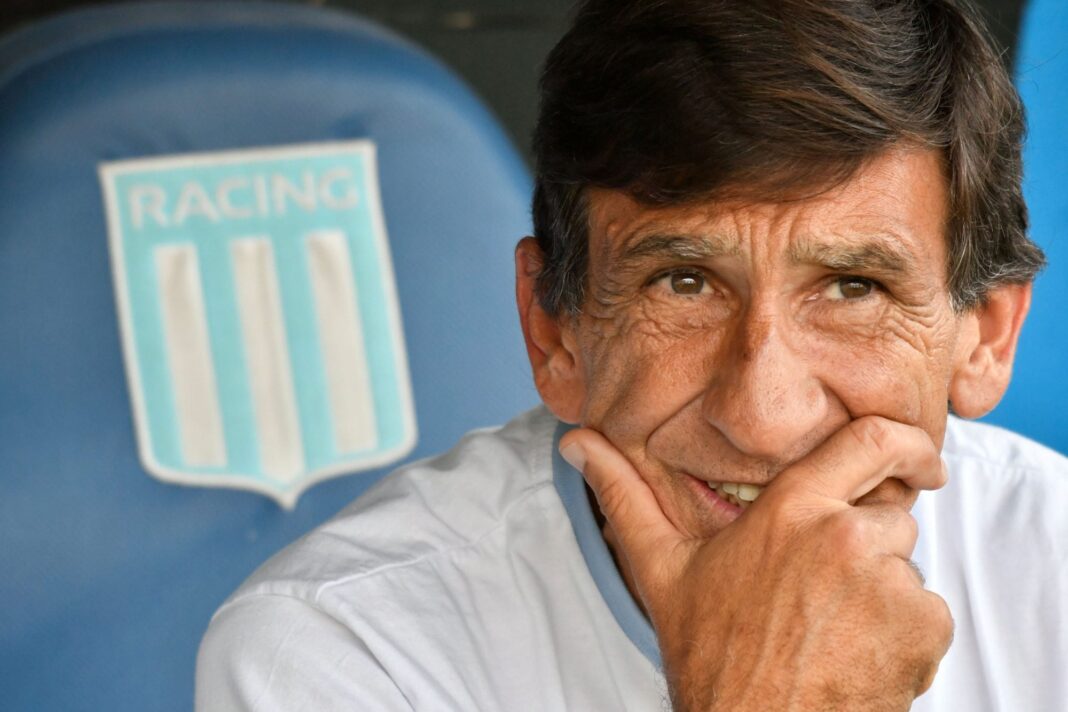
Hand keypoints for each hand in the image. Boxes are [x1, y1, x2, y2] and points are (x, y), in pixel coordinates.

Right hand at [560, 416, 952, 711]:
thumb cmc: (712, 657)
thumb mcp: (663, 569)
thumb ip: (624, 494)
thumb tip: (577, 443)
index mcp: (791, 510)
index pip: (871, 441)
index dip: (904, 443)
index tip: (916, 459)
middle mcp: (846, 535)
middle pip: (889, 512)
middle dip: (867, 541)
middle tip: (825, 586)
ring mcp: (889, 584)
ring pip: (906, 566)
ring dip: (881, 590)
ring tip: (829, 627)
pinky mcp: (921, 630)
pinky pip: (927, 613)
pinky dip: (903, 634)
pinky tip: (854, 655)